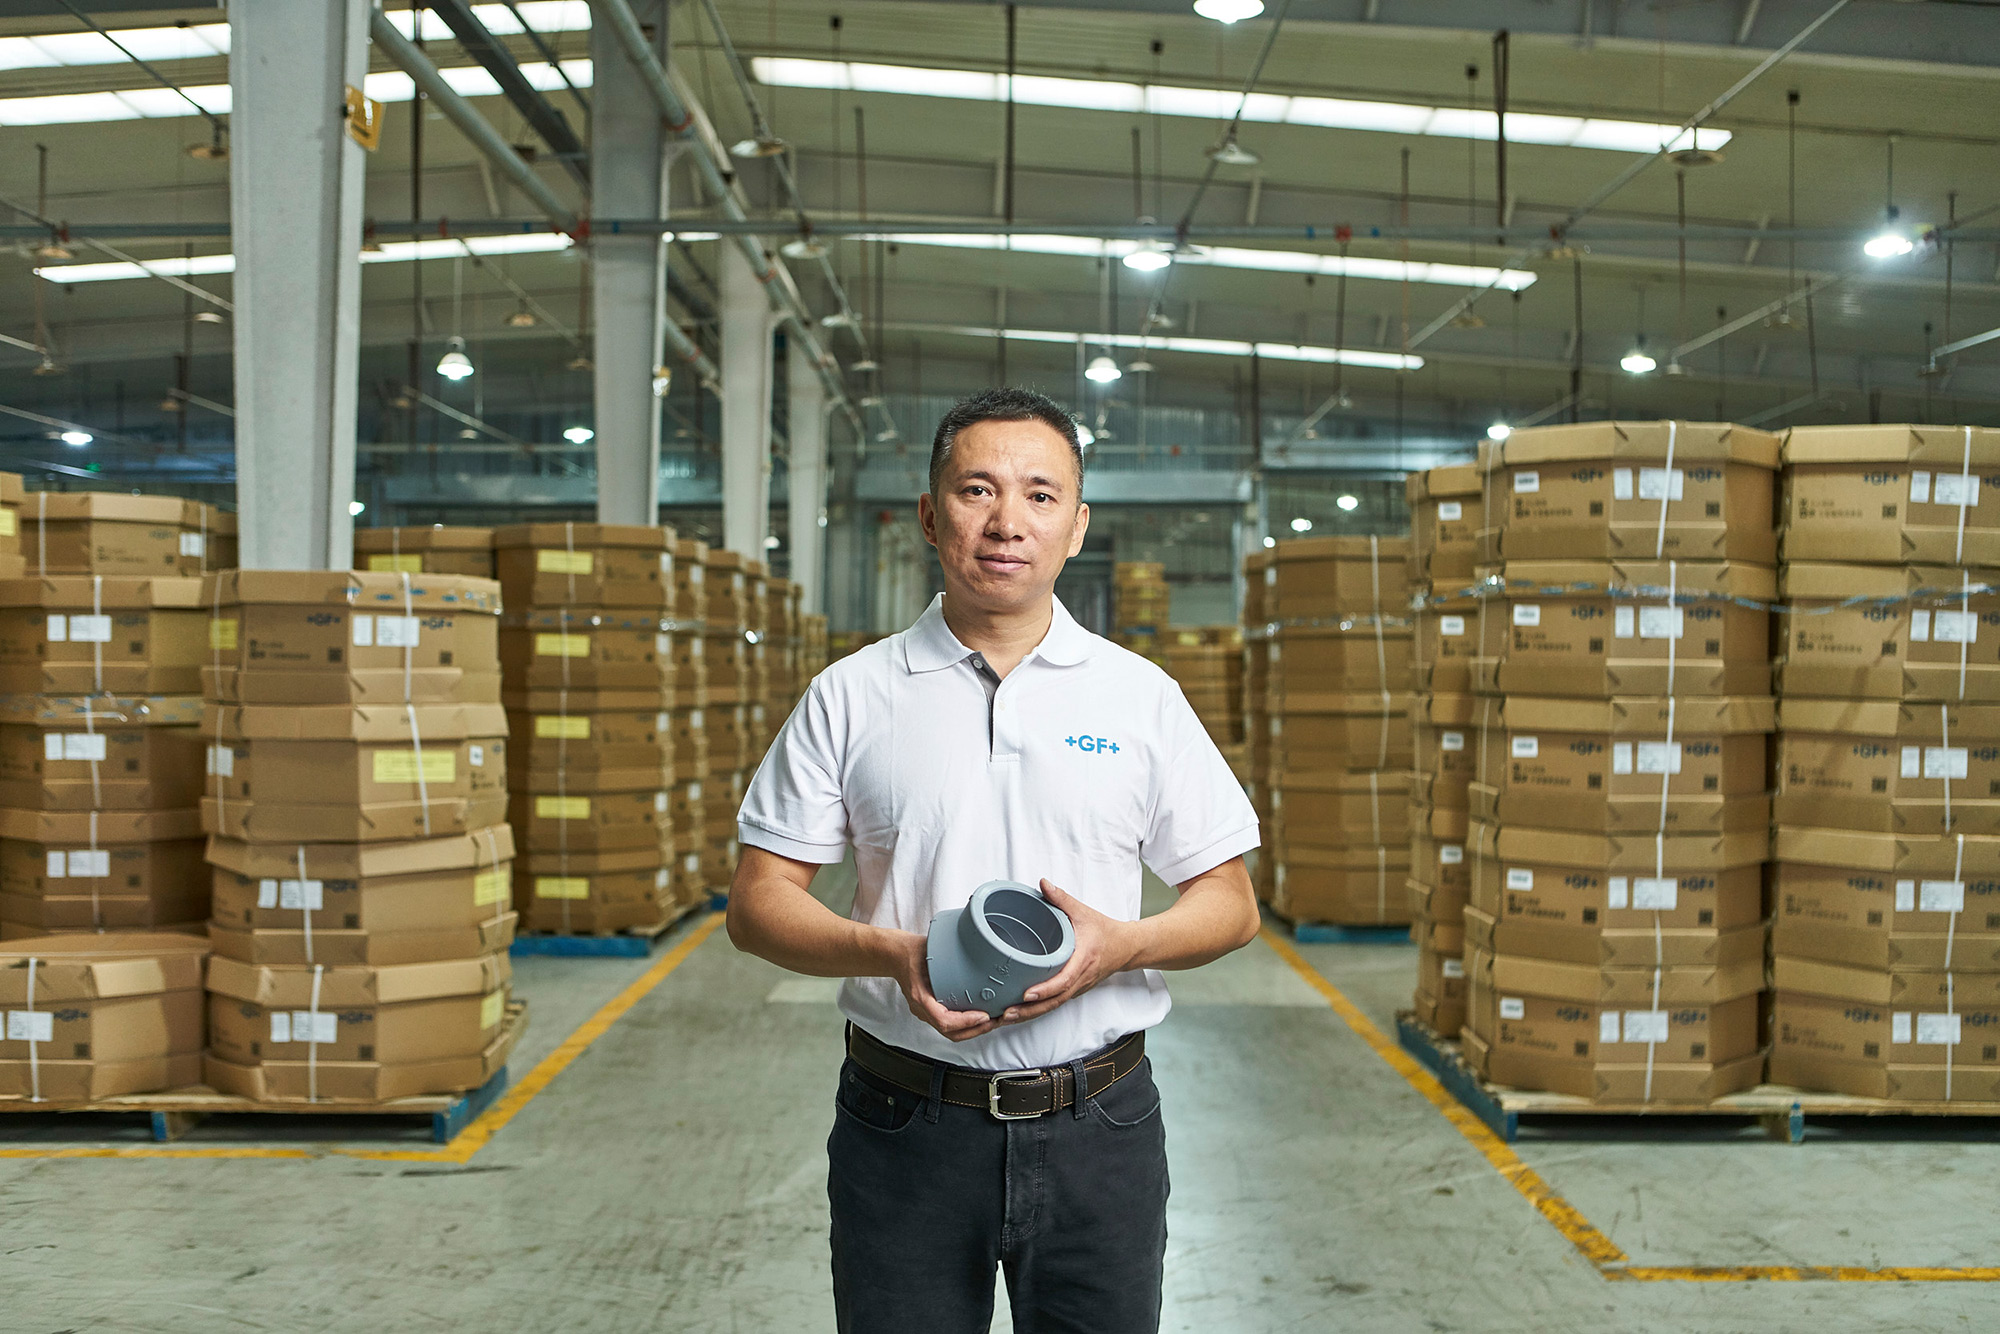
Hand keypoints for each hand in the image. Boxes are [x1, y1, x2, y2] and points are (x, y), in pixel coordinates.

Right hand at [886, 929, 998, 1042]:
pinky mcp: (931, 1011)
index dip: (966, 1022)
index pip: (944, 1021)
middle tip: (994, 1021)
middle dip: (975, 1030)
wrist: (895, 956)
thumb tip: (972, 951)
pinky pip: (949, 1025)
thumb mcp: (929, 949)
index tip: (984, 1015)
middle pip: (950, 1033)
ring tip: (991, 1021)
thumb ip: (947, 955)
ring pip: (950, 1032)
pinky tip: (978, 1016)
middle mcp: (922, 1009)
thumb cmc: (910, 952)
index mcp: (920, 997)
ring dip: (972, 1030)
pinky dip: (965, 1025)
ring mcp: (925, 1012)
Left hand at [997, 879, 1137, 1025]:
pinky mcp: (1074, 990)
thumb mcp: (1083, 912)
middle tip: (1005, 1013)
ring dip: (1029, 1014)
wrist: (1127, 948)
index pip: (1064, 979)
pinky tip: (1019, 1013)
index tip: (1027, 994)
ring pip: (1053, 1006)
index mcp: (1083, 959)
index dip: (1046, 989)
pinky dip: (1037, 1010)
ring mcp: (1078, 988)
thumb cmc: (1105, 931)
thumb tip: (1042, 883)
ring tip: (1004, 1017)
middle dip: (1029, 1010)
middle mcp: (1081, 978)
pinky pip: (1055, 1004)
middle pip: (1054, 1001)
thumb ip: (1061, 898)